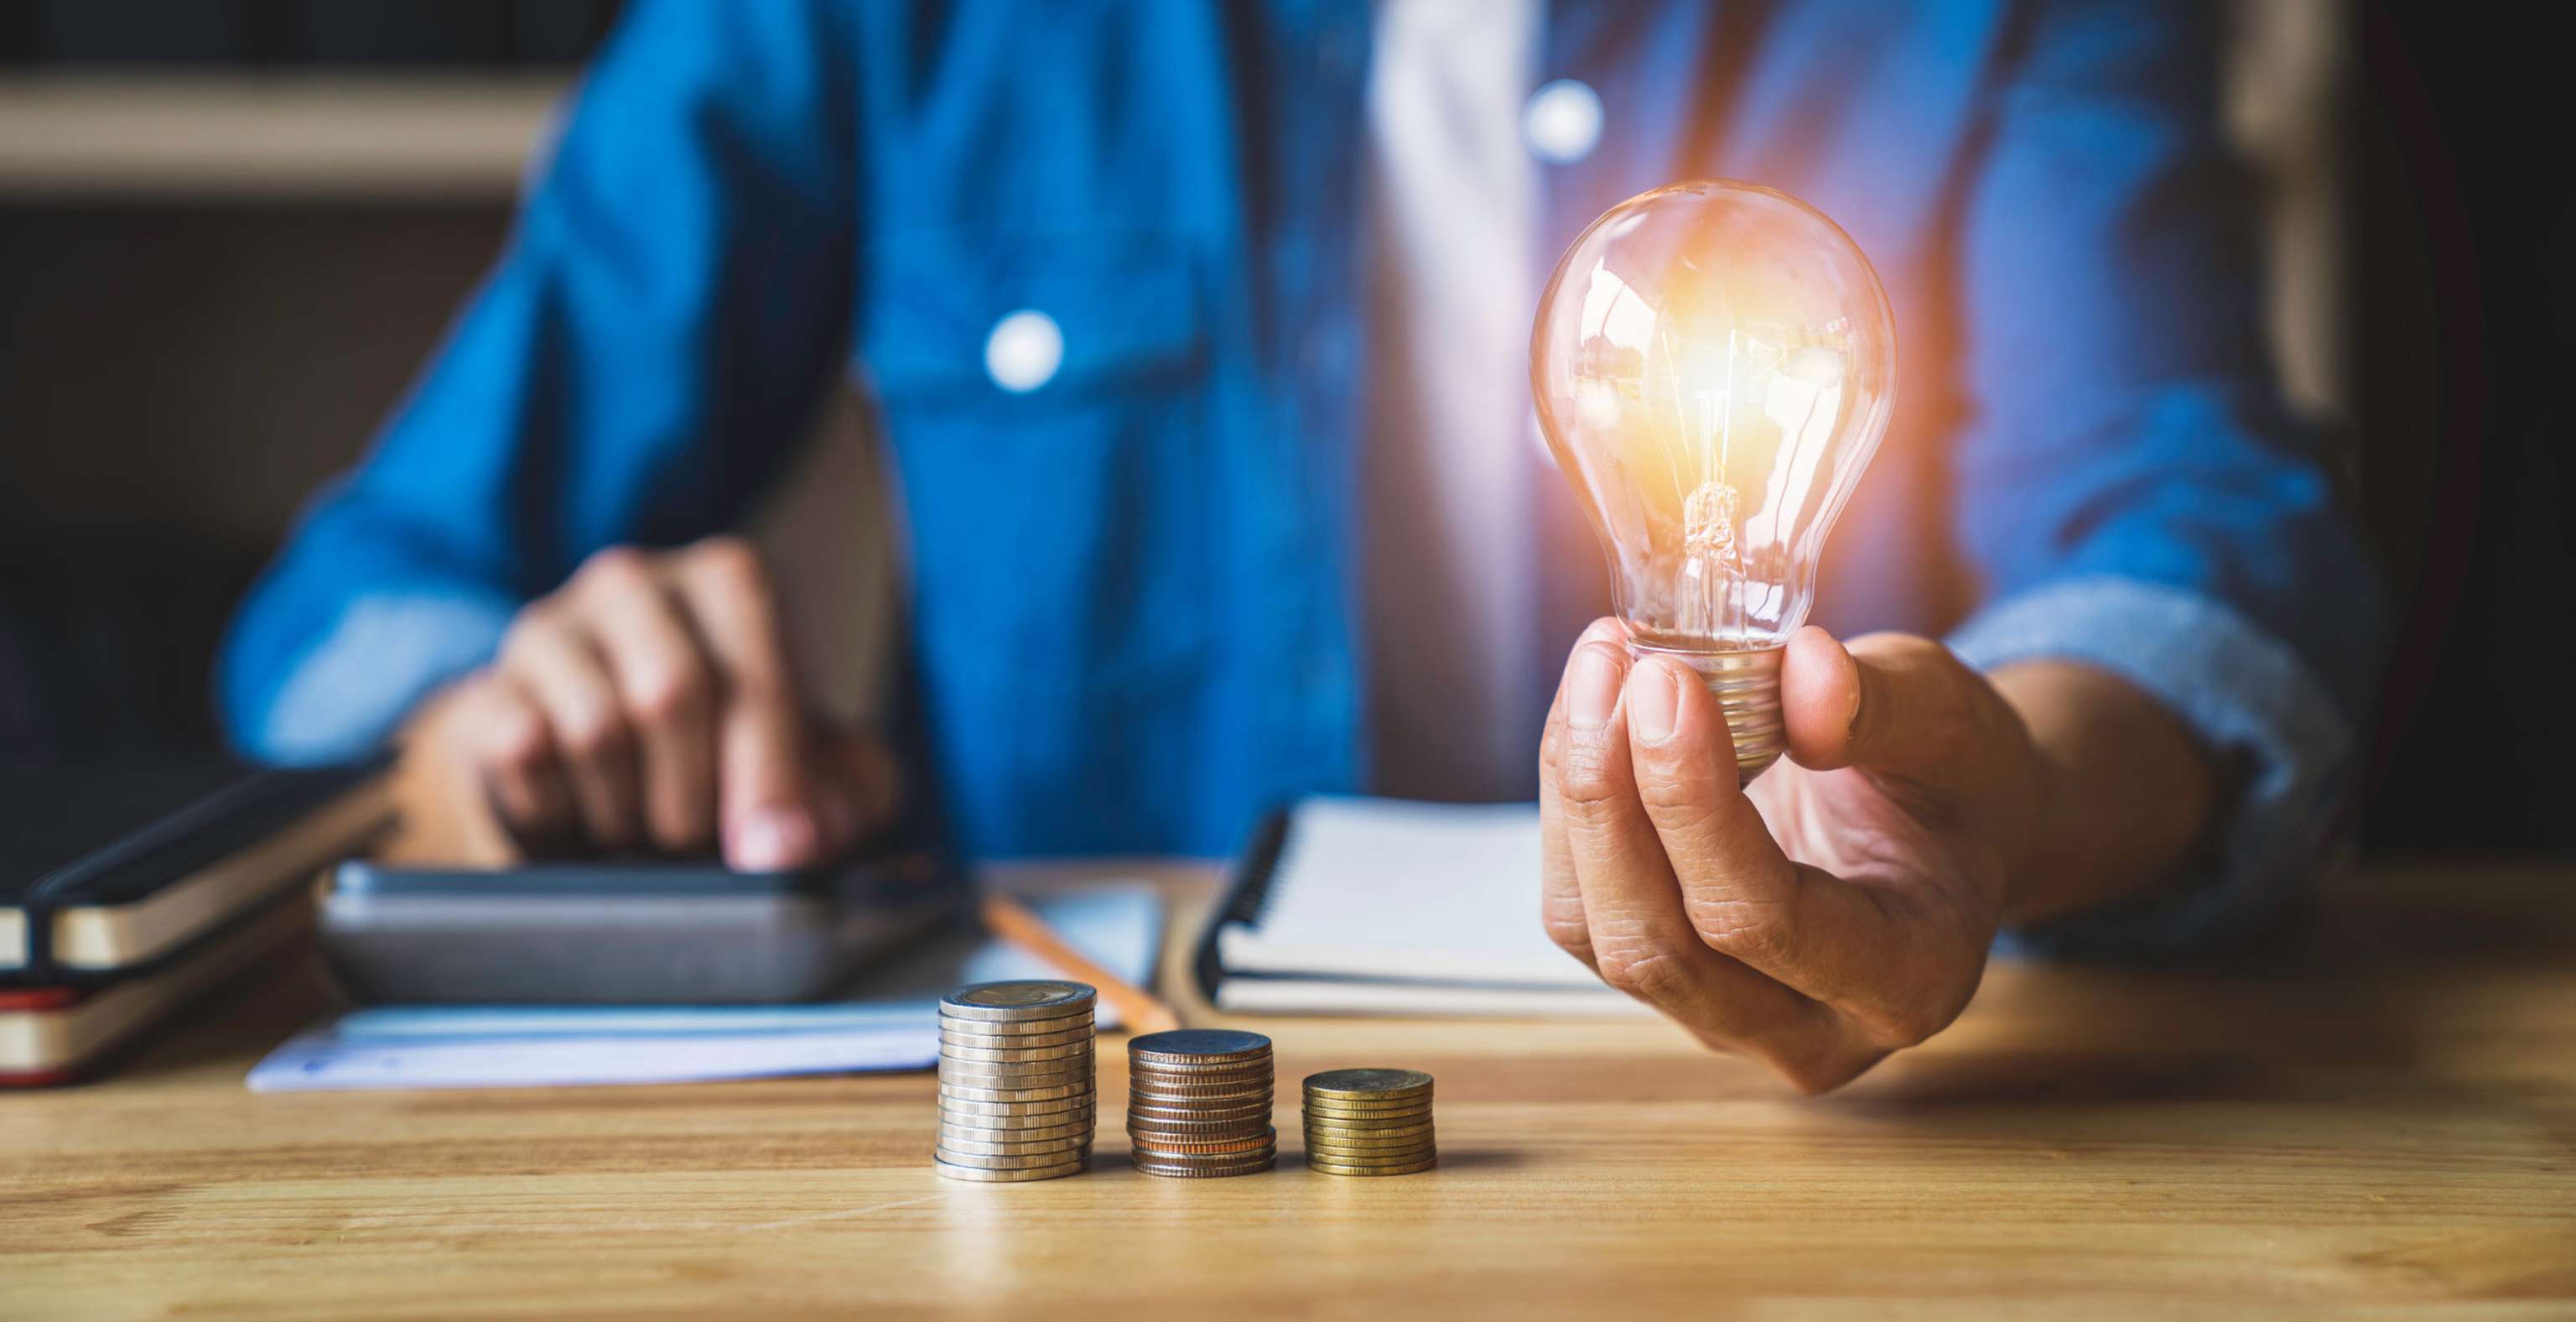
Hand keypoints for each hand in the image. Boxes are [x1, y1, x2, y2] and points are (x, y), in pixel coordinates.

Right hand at [398, 537, 898, 869]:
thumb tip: (799, 841)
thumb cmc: (728, 763)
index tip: (772, 853)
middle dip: (694, 796)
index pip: (754, 671)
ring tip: (640, 826)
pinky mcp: (484, 692)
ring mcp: (547, 630)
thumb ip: (847, 798)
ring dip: (628, 811)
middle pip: (670, 692)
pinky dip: (560, 812)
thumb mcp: (818, 776)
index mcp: (728, 583)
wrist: (601, 781)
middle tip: (698, 842)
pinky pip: (521, 756)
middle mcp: (633, 583)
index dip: (769, 772)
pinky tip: (579, 814)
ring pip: (593, 731)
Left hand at [1539, 619, 2046, 1092]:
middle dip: (1614, 798)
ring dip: (1578, 795)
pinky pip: (1582, 908)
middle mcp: (1812, 1031)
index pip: (1764, 920)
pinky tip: (1591, 709)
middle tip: (1617, 664)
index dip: (1695, 804)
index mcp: (1908, 980)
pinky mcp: (1668, 978)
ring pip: (1600, 934)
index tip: (1669, 680)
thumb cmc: (1958, 777)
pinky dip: (1570, 804)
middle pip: (1662, 948)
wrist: (1945, 824)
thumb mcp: (1954, 722)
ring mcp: (1729, 1019)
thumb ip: (1889, 705)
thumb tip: (1803, 673)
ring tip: (1600, 668)